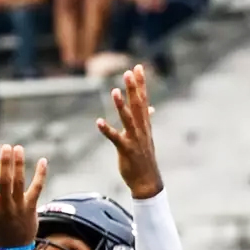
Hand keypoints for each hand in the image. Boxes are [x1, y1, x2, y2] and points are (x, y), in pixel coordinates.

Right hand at [0, 144, 48, 249]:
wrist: (13, 249)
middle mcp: (6, 207)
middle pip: (6, 183)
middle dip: (5, 164)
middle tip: (5, 147)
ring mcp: (20, 206)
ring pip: (20, 183)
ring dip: (19, 164)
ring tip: (17, 148)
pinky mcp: (31, 206)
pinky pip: (37, 188)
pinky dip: (40, 175)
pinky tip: (43, 161)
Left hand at [95, 65, 162, 199]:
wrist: (147, 181)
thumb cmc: (145, 159)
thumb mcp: (147, 136)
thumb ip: (146, 120)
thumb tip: (151, 108)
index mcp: (145, 125)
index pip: (143, 100)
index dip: (140, 83)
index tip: (138, 67)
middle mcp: (141, 129)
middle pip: (138, 105)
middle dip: (133, 88)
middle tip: (129, 71)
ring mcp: (134, 139)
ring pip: (128, 119)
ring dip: (121, 105)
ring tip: (114, 91)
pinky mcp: (126, 150)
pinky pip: (115, 139)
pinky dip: (107, 130)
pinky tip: (98, 122)